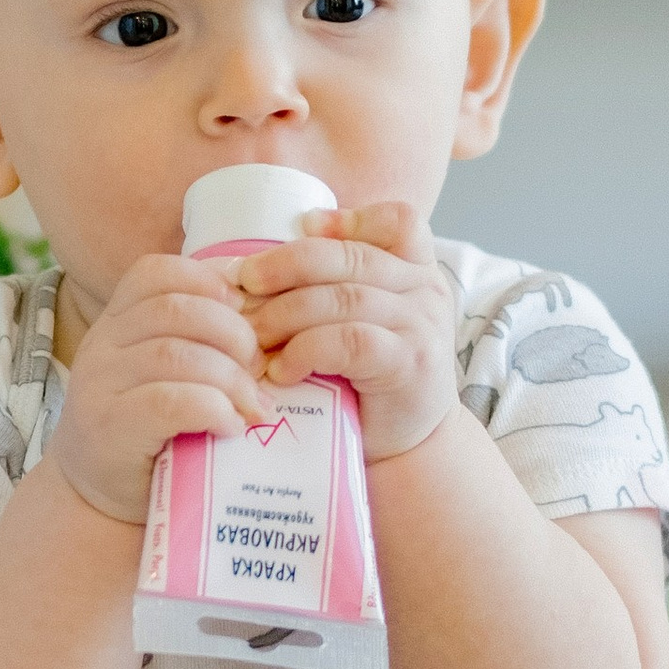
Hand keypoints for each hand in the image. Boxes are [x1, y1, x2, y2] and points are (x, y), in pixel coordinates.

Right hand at [49, 255, 278, 526]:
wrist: (98, 500)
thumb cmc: (151, 433)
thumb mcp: (166, 375)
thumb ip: (197, 340)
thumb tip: (265, 309)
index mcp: (117, 322)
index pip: (156, 273)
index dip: (209, 283)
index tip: (246, 313)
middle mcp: (101, 346)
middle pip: (175, 309)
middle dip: (233, 333)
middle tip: (262, 369)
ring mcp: (99, 387)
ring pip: (175, 354)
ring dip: (231, 378)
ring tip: (256, 407)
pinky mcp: (110, 429)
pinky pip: (171, 401)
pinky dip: (214, 409)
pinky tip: (232, 427)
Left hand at [236, 204, 456, 463]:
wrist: (408, 449)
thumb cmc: (369, 383)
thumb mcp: (361, 324)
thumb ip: (332, 290)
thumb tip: (246, 268)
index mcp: (416, 271)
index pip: (399, 222)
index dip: (351, 219)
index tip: (304, 225)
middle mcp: (426, 290)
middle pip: (350, 257)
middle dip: (287, 265)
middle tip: (242, 281)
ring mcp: (421, 326)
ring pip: (344, 298)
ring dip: (286, 313)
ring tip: (251, 334)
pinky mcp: (410, 364)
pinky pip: (350, 341)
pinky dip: (307, 349)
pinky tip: (282, 368)